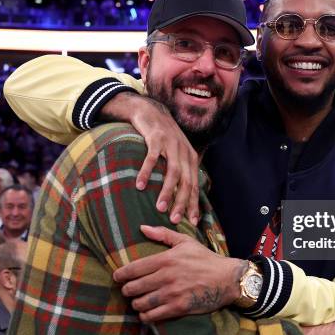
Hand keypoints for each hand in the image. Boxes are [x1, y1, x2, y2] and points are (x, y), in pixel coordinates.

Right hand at [102, 93, 199, 225]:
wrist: (151, 112)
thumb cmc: (164, 138)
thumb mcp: (177, 153)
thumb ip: (182, 171)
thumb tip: (184, 196)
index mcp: (191, 158)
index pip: (194, 185)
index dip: (194, 204)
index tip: (192, 222)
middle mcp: (184, 152)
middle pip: (185, 181)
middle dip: (181, 202)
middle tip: (174, 219)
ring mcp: (171, 144)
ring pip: (172, 172)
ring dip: (166, 191)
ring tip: (159, 207)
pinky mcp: (156, 138)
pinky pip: (151, 158)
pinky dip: (146, 172)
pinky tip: (140, 185)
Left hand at [113, 225, 246, 321]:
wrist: (228, 279)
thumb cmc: (206, 259)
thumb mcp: (186, 241)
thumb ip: (163, 234)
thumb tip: (142, 228)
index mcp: (166, 259)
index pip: (134, 268)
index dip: (121, 274)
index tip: (117, 277)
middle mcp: (166, 276)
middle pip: (134, 287)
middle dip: (127, 290)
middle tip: (128, 290)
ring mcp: (172, 293)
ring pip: (140, 303)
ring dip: (136, 303)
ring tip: (138, 301)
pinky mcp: (178, 308)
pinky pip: (152, 316)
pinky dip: (145, 316)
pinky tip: (146, 313)